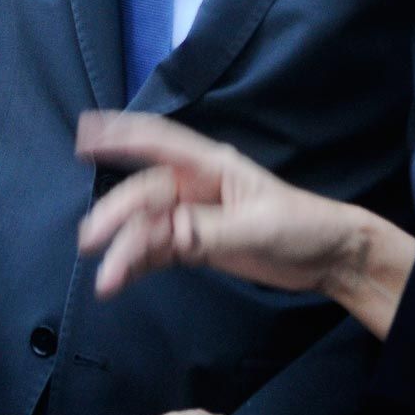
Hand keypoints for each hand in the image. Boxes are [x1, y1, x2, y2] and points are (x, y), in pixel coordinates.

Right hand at [76, 111, 358, 298]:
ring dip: (124, 248)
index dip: (120, 135)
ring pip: (146, 226)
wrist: (328, 257)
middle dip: (117, 214)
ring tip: (106, 278)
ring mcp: (193, 215)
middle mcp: (196, 186)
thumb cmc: (301, 227)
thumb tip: (165, 235)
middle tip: (93, 240)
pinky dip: (136, 264)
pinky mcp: (194, 244)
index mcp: (211, 166)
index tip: (85, 136)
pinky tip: (117, 279)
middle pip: (145, 193)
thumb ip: (206, 230)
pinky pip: (156, 250)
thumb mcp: (256, 227)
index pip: (158, 142)